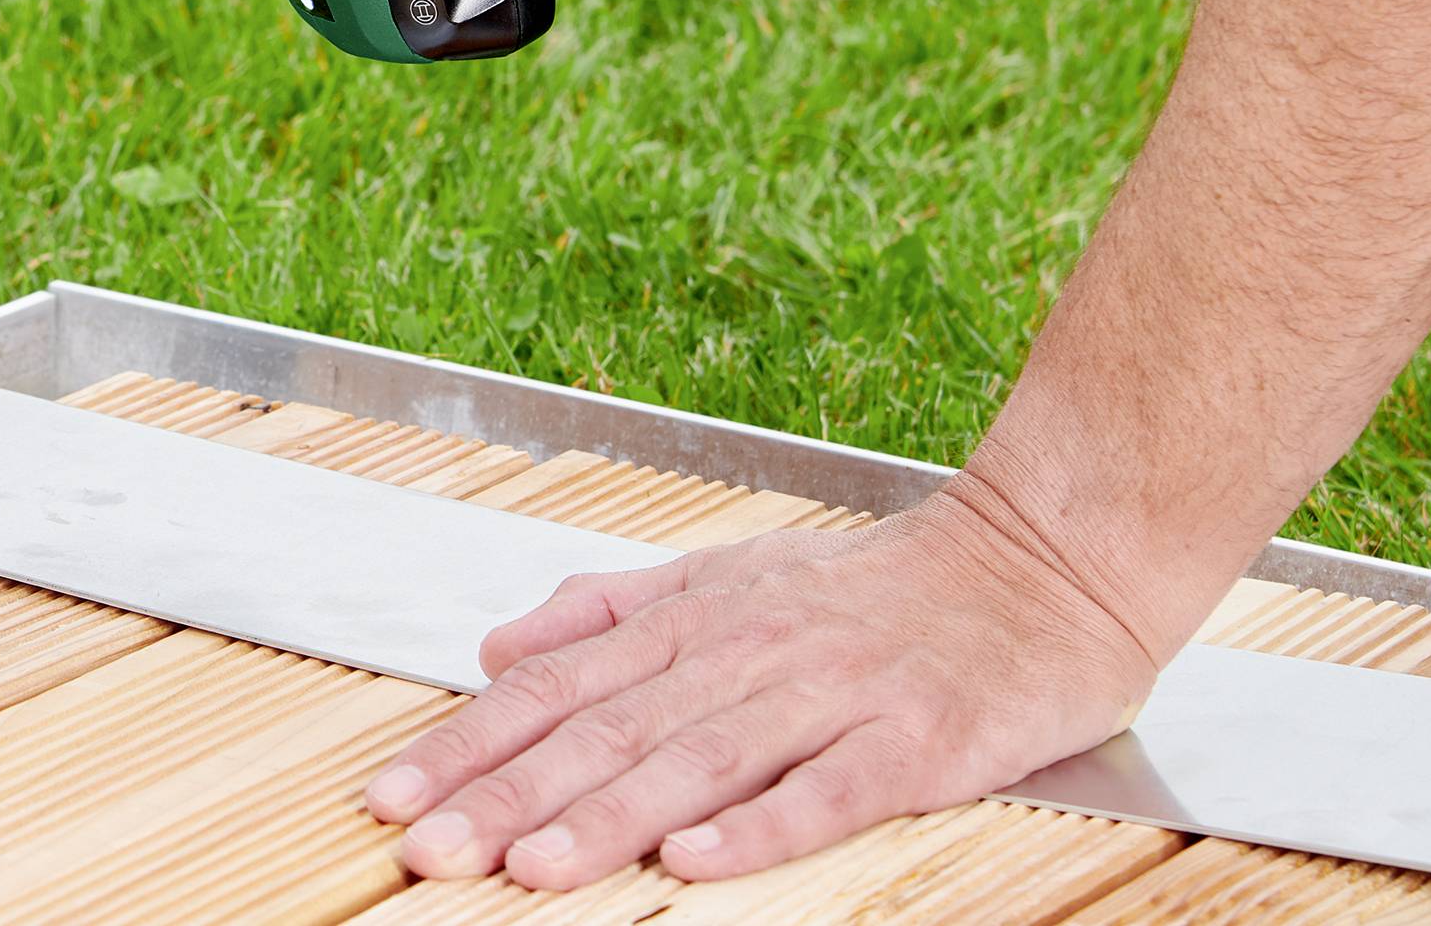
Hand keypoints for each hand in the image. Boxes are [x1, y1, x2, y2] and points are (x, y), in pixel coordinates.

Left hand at [361, 486, 1162, 889]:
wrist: (1038, 561)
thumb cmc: (873, 586)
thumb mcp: (724, 575)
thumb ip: (607, 612)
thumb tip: (497, 647)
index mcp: (692, 621)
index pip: (555, 689)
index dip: (470, 745)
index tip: (392, 794)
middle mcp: (745, 655)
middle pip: (607, 732)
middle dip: (507, 795)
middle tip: (427, 848)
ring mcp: (830, 697)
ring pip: (698, 763)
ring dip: (608, 818)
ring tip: (531, 868)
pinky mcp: (914, 741)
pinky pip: (827, 789)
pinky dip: (759, 826)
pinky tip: (696, 861)